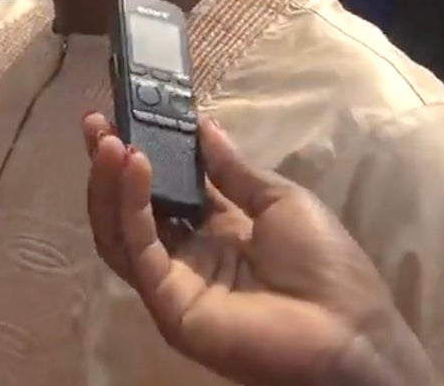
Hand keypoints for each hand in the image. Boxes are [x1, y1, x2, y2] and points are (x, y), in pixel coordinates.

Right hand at [83, 114, 437, 385]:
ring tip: (109, 141)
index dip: (143, 154)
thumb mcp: (279, 200)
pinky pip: (139, 250)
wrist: (347, 328)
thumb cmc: (324, 264)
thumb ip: (233, 170)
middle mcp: (186, 256)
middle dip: (111, 165)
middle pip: (130, 210)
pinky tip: (135, 166)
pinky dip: (130, 206)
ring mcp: (173, 282)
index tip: (125, 116)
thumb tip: (202, 126)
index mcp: (216, 231)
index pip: (163, 189)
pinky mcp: (167, 302)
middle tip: (96, 124)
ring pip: (121, 232)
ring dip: (110, 184)